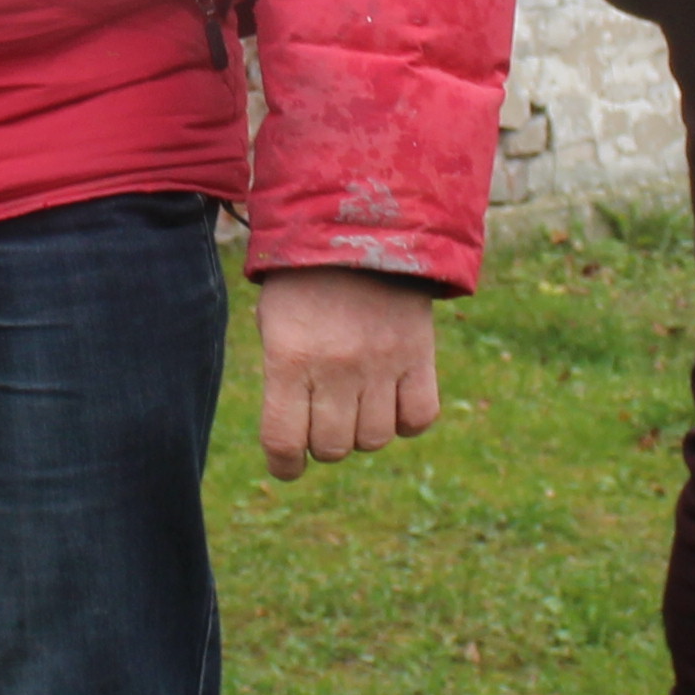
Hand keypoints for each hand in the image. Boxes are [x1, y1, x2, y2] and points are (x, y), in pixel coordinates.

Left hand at [252, 267, 442, 480]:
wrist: (361, 229)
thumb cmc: (305, 282)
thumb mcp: (275, 324)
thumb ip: (283, 380)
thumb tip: (295, 440)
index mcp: (290, 358)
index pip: (284, 442)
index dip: (285, 465)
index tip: (288, 465)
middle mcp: (336, 367)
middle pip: (332, 447)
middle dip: (324, 442)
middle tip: (324, 417)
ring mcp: (381, 363)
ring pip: (375, 439)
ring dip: (364, 431)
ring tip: (358, 403)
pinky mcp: (418, 355)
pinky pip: (419, 418)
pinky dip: (406, 420)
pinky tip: (393, 400)